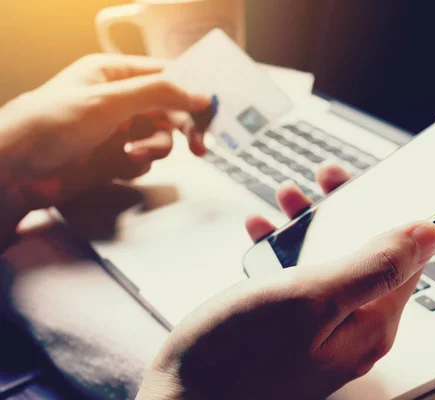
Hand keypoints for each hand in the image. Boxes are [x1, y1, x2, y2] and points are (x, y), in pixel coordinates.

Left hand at [0, 54, 211, 222]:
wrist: (16, 171)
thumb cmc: (50, 124)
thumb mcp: (108, 101)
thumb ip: (158, 94)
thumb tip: (201, 95)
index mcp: (115, 74)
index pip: (167, 76)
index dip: (192, 91)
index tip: (212, 111)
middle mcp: (120, 100)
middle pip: (170, 109)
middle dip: (183, 127)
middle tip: (199, 146)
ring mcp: (118, 129)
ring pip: (160, 137)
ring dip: (154, 149)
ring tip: (132, 155)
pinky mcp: (114, 157)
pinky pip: (145, 159)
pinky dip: (139, 164)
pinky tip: (120, 165)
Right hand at [137, 164, 434, 399]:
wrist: (183, 398)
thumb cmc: (238, 357)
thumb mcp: (311, 298)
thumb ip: (373, 266)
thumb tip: (427, 235)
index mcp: (369, 322)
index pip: (401, 257)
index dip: (385, 212)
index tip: (361, 183)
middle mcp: (351, 329)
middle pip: (363, 256)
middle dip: (341, 213)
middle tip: (320, 184)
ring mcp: (319, 330)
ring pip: (327, 263)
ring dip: (309, 227)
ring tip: (285, 200)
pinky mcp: (291, 330)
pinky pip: (298, 280)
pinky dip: (283, 251)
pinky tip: (263, 235)